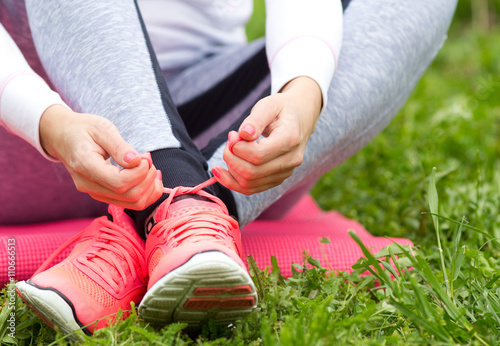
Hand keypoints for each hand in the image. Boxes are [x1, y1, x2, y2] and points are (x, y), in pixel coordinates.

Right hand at [39, 105, 162, 209]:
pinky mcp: (103, 194)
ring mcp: (95, 192)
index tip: (145, 157)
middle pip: (129, 195)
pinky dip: (146, 192)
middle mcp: (88, 185)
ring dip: (149, 187)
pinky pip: (130, 202)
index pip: (119, 182)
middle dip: (147, 179)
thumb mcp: (102, 128)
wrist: (64, 137)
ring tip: (149, 166)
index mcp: (85, 165)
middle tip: (148, 159)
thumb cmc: (83, 129)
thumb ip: (119, 146)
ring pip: (133, 203)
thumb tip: (136, 161)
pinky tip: (149, 176)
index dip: (139, 173)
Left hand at [212, 76, 322, 194]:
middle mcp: (291, 160)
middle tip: (229, 141)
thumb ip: (255, 119)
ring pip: (249, 184)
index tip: (233, 134)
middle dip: (231, 159)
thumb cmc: (281, 109)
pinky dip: (232, 182)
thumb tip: (243, 134)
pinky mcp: (277, 179)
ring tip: (229, 150)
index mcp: (290, 139)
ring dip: (230, 170)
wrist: (300, 118)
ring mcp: (285, 173)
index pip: (259, 155)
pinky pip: (251, 189)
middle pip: (252, 172)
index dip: (238, 148)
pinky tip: (220, 171)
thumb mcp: (268, 105)